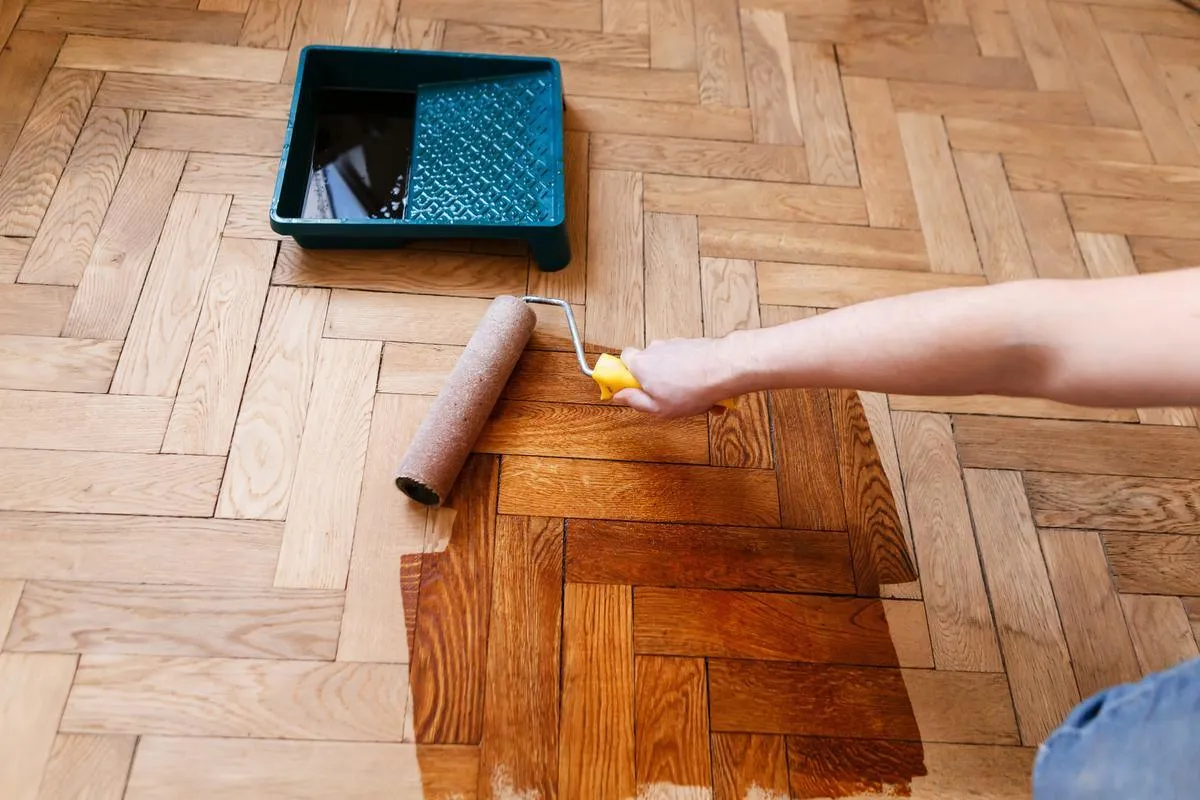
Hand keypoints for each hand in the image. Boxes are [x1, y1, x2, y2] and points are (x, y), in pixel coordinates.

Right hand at [611, 336, 740, 418]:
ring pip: (669, 364)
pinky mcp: (691, 344)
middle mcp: (654, 349)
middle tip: (666, 398)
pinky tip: (704, 389)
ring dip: (677, 379)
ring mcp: (673, 344)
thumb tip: (619, 396)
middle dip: (656, 381)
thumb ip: (635, 401)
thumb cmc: (691, 389)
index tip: (631, 389)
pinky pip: (685, 361)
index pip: (622, 361)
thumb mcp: (658, 407)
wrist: (723, 368)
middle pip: (647, 364)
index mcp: (640, 364)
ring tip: (692, 397)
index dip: (625, 375)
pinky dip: (691, 374)